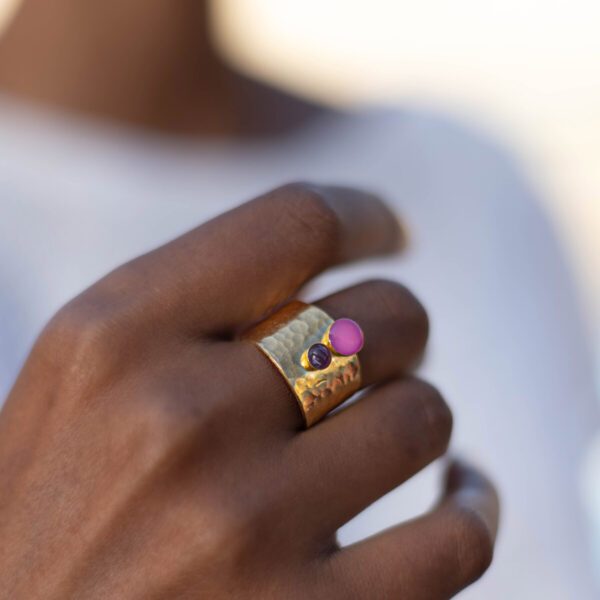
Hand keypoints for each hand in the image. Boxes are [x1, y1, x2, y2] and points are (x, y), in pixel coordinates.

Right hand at [0, 183, 498, 598]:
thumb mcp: (78, 386)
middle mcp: (178, 419)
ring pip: (422, 416)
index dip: (364, 216)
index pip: (295, 222)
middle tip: (380, 356)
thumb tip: (318, 274)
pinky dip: (472, 507)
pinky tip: (457, 497)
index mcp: (114, 337)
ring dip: (417, 415)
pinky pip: (456, 539)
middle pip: (380, 316)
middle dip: (396, 328)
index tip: (389, 233)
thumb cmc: (44, 518)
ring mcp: (242, 529)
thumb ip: (183, 314)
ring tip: (388, 433)